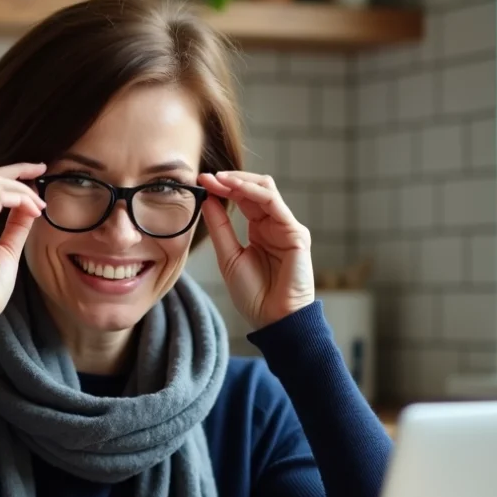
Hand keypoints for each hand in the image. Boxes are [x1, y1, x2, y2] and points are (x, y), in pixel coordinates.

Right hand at [0, 163, 46, 337]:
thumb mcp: (5, 253)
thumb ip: (15, 228)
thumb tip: (29, 207)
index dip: (11, 177)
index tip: (36, 177)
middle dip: (19, 171)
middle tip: (44, 171)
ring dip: (23, 189)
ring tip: (40, 205)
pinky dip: (20, 198)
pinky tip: (34, 211)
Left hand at [198, 170, 315, 330]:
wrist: (273, 319)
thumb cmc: (254, 295)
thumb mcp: (228, 257)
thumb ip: (220, 228)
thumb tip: (208, 199)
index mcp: (260, 230)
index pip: (242, 199)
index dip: (222, 188)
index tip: (200, 180)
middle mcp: (274, 224)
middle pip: (254, 188)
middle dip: (230, 180)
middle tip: (207, 177)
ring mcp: (287, 227)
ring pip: (266, 190)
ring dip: (240, 181)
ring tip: (219, 179)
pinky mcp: (296, 233)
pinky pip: (274, 204)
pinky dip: (253, 192)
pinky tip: (235, 188)